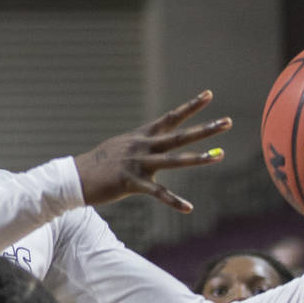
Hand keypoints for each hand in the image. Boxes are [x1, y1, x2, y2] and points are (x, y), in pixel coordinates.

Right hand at [73, 91, 230, 209]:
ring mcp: (138, 164)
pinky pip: (157, 193)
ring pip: (173, 160)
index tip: (209, 95)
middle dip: (205, 129)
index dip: (191, 106)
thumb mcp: (120, 147)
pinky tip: (188, 207)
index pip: (171, 117)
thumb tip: (151, 142)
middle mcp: (142, 146)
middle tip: (227, 122)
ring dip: (198, 159)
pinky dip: (173, 201)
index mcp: (141, 136)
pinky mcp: (131, 183)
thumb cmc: (99, 164)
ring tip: (219, 156)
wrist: (76, 177)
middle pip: (179, 136)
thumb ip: (140, 144)